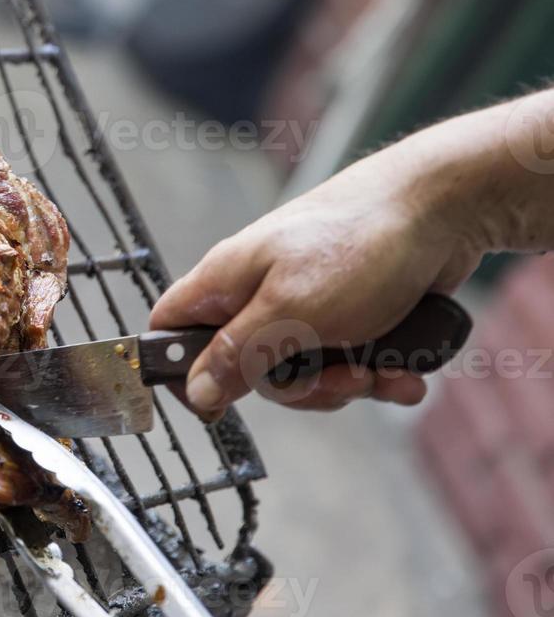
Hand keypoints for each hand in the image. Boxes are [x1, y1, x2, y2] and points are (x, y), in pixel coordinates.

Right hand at [149, 136, 483, 415]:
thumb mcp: (291, 312)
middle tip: (337, 380)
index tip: (216, 407)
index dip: (180, 372)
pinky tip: (404, 371)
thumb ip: (238, 354)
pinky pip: (348, 360)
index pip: (171, 329)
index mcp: (226, 281)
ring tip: (382, 370)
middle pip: (247, 368)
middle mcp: (258, 291)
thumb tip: (195, 391)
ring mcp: (304, 301)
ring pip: (304, 370)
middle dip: (298, 388)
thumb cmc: (359, 245)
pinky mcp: (349, 310)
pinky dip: (379, 372)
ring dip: (347, 384)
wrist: (444, 208)